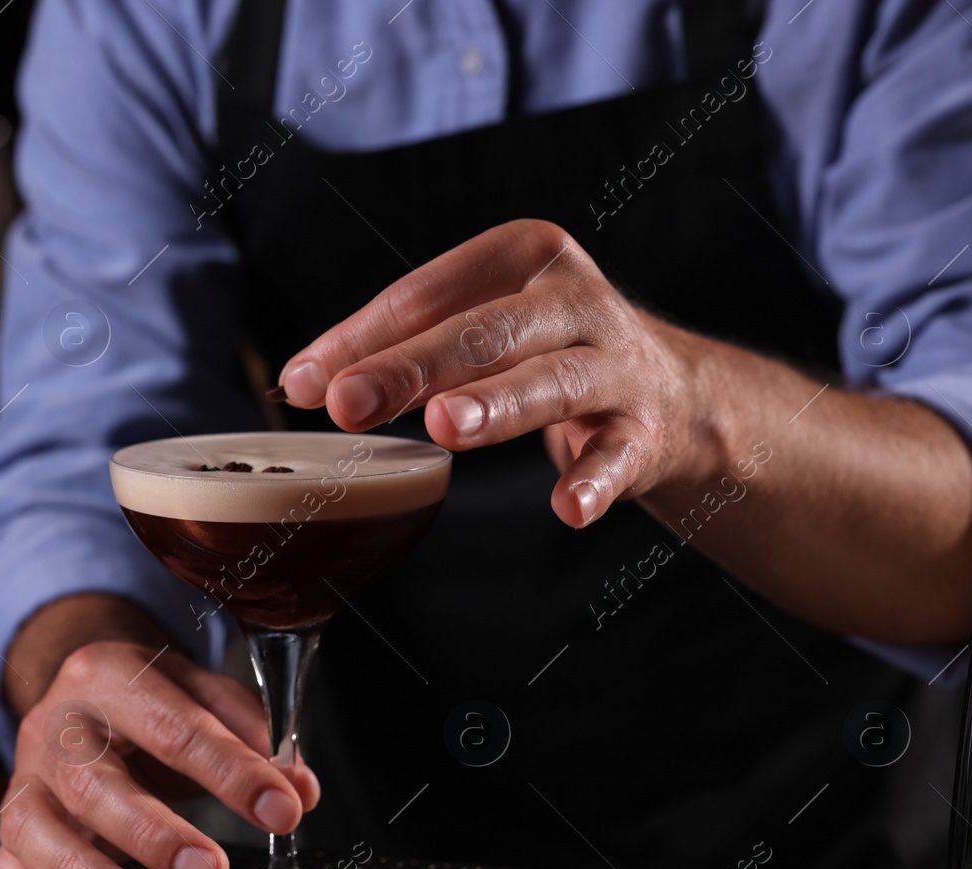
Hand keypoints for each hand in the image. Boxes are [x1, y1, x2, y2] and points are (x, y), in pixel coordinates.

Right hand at [0, 640, 319, 868]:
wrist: (78, 692)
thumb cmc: (149, 701)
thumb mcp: (200, 694)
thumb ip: (251, 734)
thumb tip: (298, 788)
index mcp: (111, 674)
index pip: (175, 725)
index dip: (232, 771)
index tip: (283, 810)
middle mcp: (58, 723)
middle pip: (94, 781)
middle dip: (155, 834)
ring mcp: (27, 774)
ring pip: (35, 824)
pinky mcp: (12, 820)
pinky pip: (6, 864)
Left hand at [275, 219, 723, 526]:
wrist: (673, 395)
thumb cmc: (542, 353)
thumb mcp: (476, 331)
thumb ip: (398, 351)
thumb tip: (299, 384)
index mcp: (521, 255)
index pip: (424, 295)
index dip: (358, 340)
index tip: (298, 384)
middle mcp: (572, 299)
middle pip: (482, 332)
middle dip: (410, 366)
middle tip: (347, 403)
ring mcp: (615, 363)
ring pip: (550, 382)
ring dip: (497, 405)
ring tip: (444, 428)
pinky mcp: (645, 429)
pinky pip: (617, 456)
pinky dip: (593, 482)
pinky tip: (566, 509)